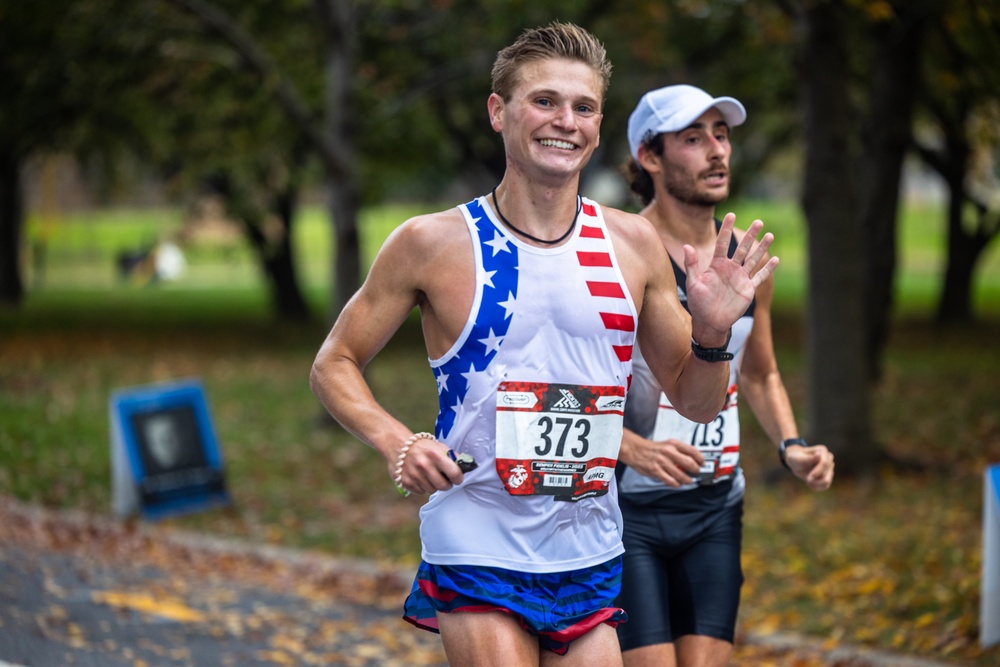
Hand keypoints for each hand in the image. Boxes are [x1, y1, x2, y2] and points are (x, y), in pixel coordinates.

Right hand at [392, 436, 465, 495]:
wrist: (398, 445)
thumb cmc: (422, 446)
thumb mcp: (438, 446)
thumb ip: (451, 457)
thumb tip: (465, 467)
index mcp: (435, 454)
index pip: (454, 473)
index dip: (459, 478)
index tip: (458, 478)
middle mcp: (424, 465)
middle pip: (443, 486)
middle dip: (447, 484)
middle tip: (446, 480)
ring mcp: (414, 475)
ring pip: (432, 490)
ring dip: (434, 486)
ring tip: (431, 476)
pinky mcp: (406, 482)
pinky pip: (421, 492)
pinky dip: (423, 487)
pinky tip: (421, 478)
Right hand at [625, 437, 704, 487]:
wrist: (635, 449)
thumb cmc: (653, 448)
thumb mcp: (668, 444)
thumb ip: (680, 451)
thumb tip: (695, 460)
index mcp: (673, 444)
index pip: (692, 451)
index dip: (700, 459)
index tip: (703, 464)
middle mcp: (668, 451)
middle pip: (689, 463)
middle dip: (696, 470)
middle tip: (696, 473)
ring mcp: (661, 462)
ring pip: (680, 474)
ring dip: (687, 480)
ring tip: (688, 481)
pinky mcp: (655, 470)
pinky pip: (670, 481)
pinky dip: (676, 484)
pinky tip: (677, 483)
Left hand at [684, 213, 778, 343]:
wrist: (709, 321)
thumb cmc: (698, 303)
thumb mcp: (693, 283)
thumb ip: (692, 265)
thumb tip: (687, 245)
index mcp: (717, 265)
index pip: (723, 243)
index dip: (727, 229)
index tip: (731, 214)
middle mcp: (730, 268)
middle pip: (742, 248)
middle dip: (750, 235)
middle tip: (758, 221)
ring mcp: (740, 278)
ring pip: (753, 259)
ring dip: (762, 248)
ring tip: (770, 235)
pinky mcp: (748, 289)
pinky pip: (760, 277)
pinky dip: (768, 269)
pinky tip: (776, 259)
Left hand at [785, 443, 834, 490]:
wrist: (796, 462)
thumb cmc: (795, 459)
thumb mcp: (797, 459)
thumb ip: (807, 459)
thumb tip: (819, 454)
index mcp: (822, 450)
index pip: (824, 464)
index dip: (816, 472)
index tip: (807, 479)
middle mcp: (829, 457)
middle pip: (827, 474)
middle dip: (816, 479)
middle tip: (807, 480)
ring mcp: (830, 466)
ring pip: (827, 481)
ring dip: (816, 484)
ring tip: (807, 481)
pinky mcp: (829, 475)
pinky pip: (825, 486)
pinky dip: (817, 487)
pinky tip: (810, 483)